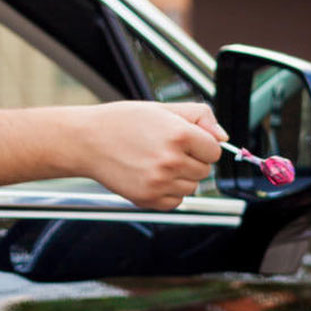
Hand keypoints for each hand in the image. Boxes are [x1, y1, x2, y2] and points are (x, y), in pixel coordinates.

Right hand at [79, 101, 226, 209]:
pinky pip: (176, 201)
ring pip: (192, 187)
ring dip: (181, 177)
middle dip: (191, 160)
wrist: (87, 141)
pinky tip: (151, 176)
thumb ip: (200, 117)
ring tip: (156, 161)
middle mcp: (171, 160)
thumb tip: (223, 138)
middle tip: (165, 149)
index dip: (202, 145)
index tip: (186, 141)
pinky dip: (169, 192)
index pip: (214, 151)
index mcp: (179, 134)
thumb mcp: (163, 109)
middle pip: (204, 170)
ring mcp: (160, 182)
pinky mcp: (148, 199)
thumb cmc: (124, 122)